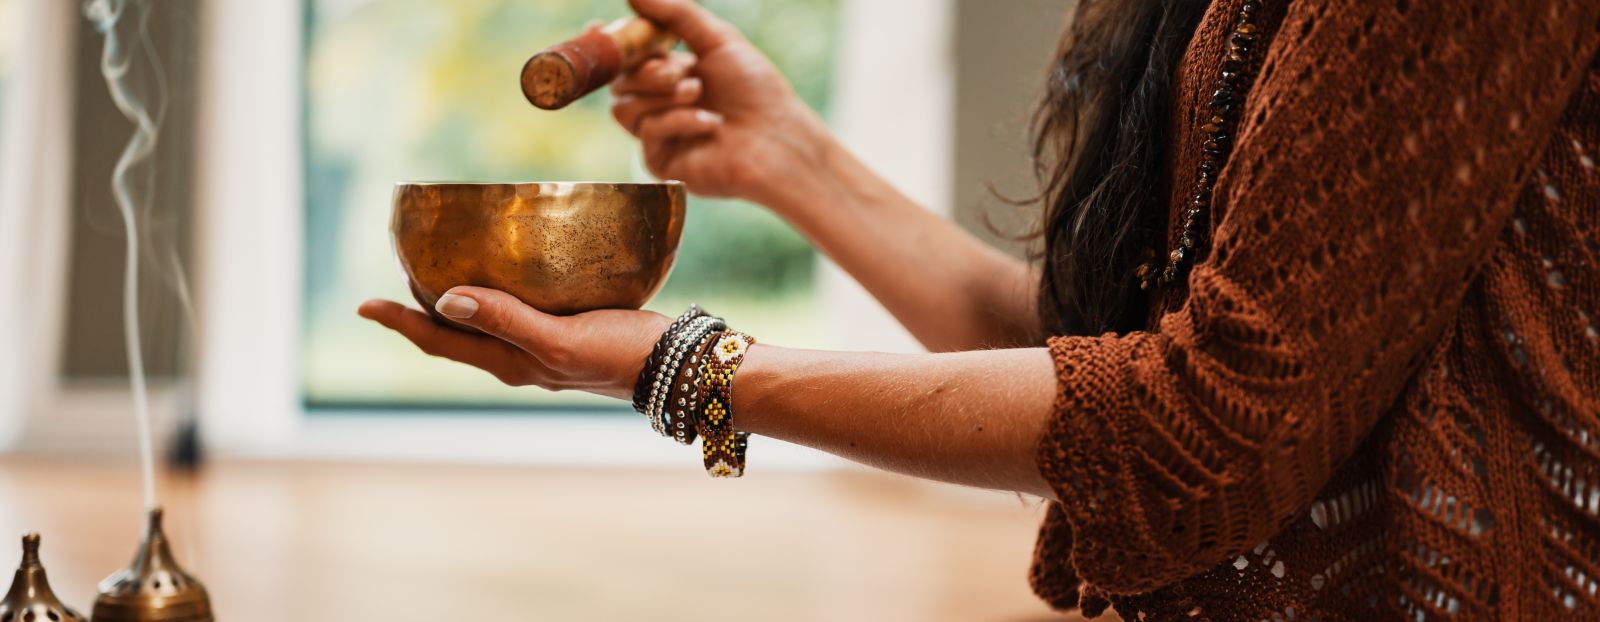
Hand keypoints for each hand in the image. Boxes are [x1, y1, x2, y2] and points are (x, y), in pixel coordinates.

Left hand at [357, 288, 671, 400]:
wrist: (680, 366)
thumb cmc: (622, 355)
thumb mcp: (560, 340)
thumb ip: (507, 320)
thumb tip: (446, 300)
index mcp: (510, 362)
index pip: (439, 341)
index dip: (399, 321)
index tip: (364, 303)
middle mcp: (520, 357)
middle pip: (454, 334)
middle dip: (420, 309)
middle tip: (396, 273)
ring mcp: (544, 346)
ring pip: (484, 322)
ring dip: (456, 299)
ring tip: (438, 268)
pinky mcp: (569, 329)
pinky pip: (517, 309)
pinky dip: (497, 290)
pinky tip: (509, 268)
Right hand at [613, 0, 832, 208]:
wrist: (778, 139)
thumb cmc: (756, 90)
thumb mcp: (717, 40)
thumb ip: (676, 14)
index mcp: (672, 73)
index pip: (628, 59)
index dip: (611, 44)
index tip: (597, 26)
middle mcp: (662, 104)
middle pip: (619, 81)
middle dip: (647, 71)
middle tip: (682, 71)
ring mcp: (660, 135)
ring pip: (624, 107)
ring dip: (661, 95)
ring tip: (697, 94)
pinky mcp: (662, 162)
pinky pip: (647, 133)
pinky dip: (678, 121)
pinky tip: (710, 123)